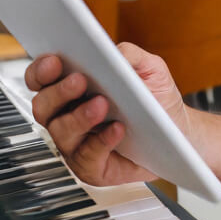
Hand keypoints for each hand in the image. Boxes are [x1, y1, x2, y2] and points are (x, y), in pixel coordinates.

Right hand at [25, 42, 190, 186]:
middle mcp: (68, 116)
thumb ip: (130, 55)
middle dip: (58, 92)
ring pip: (60, 132)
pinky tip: (117, 129)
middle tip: (79, 80)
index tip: (54, 61)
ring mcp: (77, 143)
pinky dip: (100, 142)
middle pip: (43, 106)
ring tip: (102, 104)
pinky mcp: (92, 167)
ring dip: (79, 117)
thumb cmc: (157, 99)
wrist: (179, 130)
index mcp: (74, 89)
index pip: (42, 79)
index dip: (41, 70)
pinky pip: (86, 157)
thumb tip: (112, 52)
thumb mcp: (150, 69)